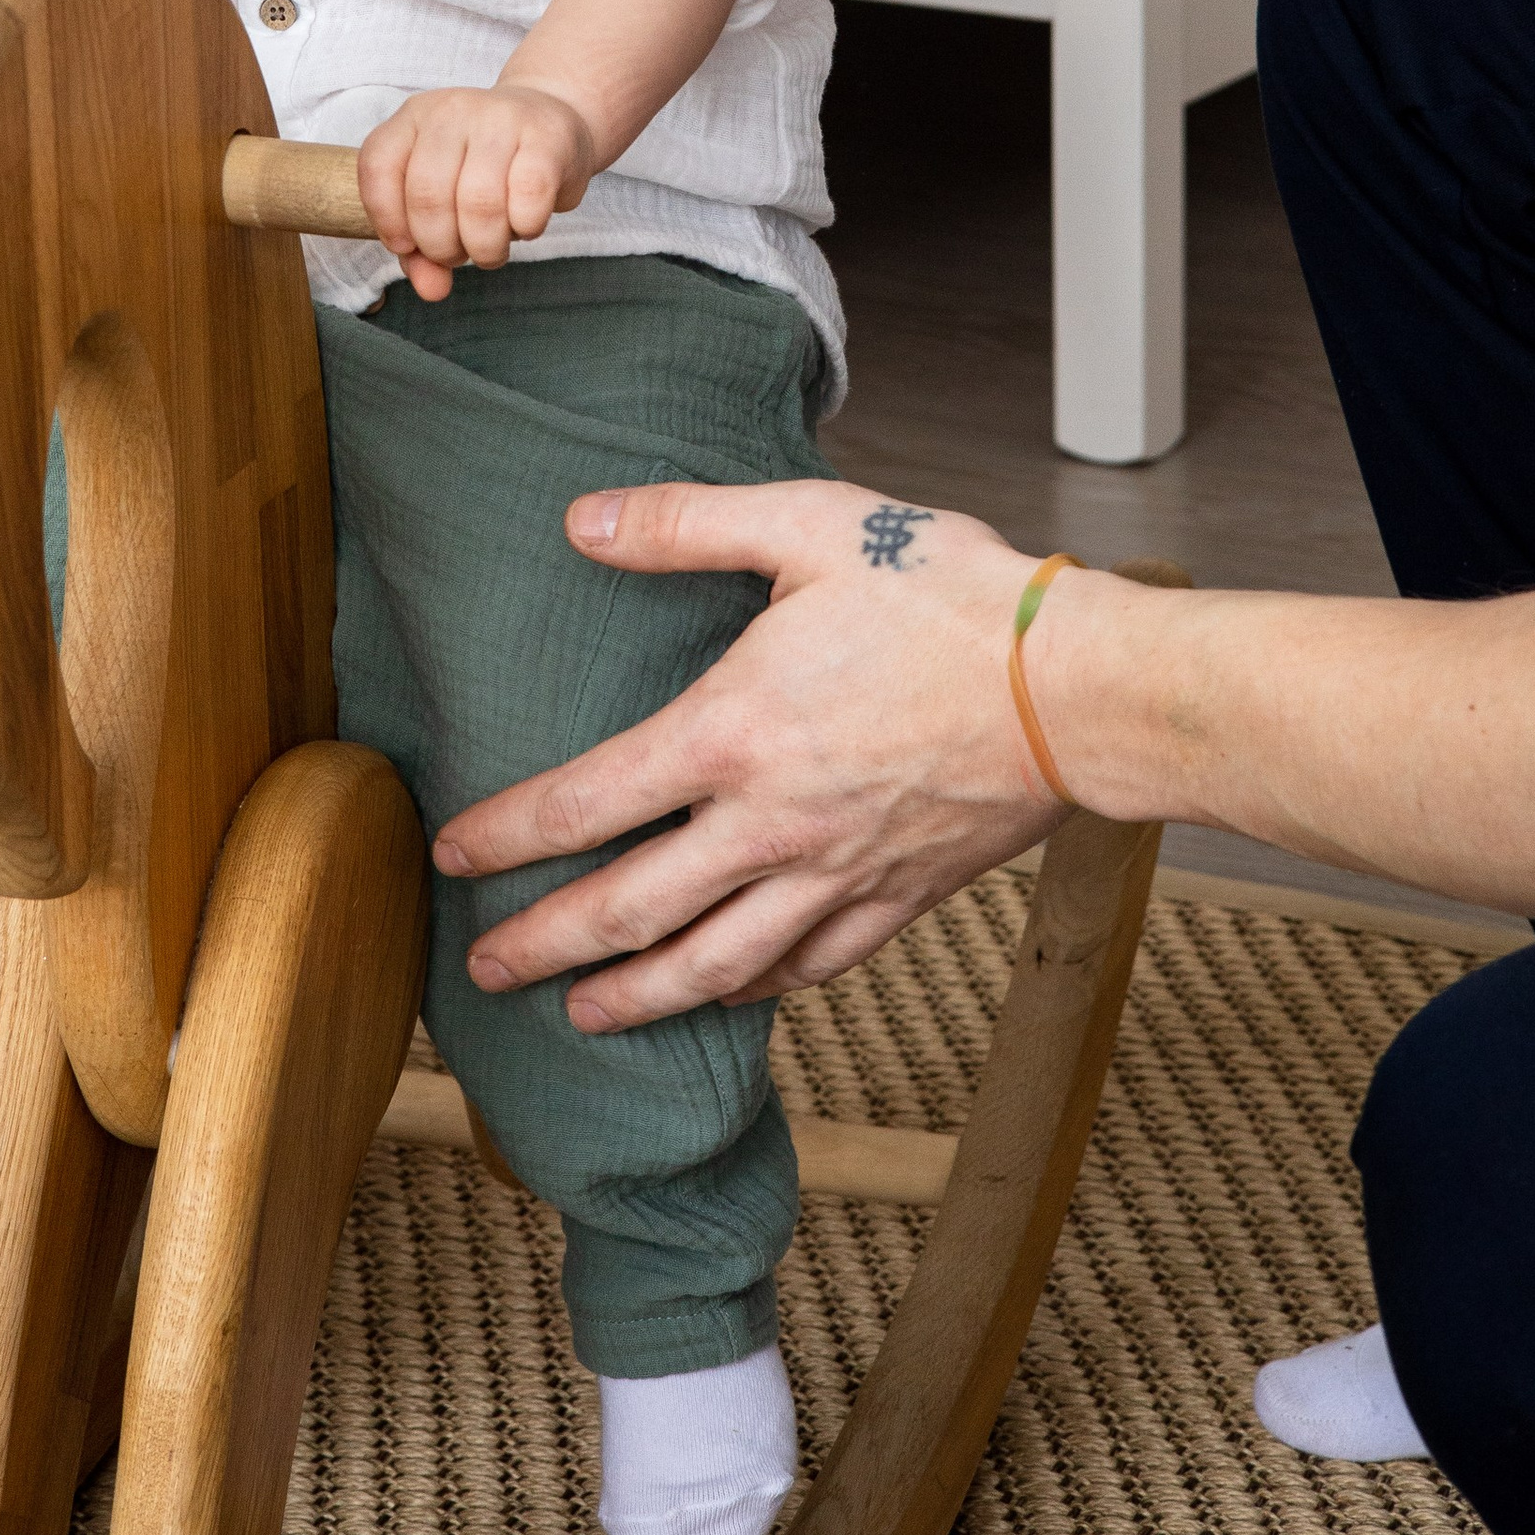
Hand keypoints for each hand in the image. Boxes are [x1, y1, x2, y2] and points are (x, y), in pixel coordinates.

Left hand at [357, 82, 596, 301]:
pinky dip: (525, 227)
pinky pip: (528, 198)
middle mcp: (452, 109)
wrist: (551, 123)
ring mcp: (501, 117)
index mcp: (414, 117)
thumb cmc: (486, 168)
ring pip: (479, 201)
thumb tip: (431, 289)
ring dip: (485, 246)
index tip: (410, 246)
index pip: (378, 167)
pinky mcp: (547, 136)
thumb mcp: (441, 197)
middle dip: (441, 246)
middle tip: (459, 254)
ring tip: (492, 248)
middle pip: (428, 195)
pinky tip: (525, 224)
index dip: (388, 220)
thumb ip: (422, 248)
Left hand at [431, 479, 1072, 1025]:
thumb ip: (689, 523)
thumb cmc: (950, 596)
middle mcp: (769, 825)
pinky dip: (753, 991)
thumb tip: (586, 520)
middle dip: (544, 947)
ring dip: (635, 996)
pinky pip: (807, 966)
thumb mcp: (811, 524)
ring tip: (584, 1015)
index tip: (453, 855)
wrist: (1081, 687)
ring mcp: (834, 875)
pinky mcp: (897, 899)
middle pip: (628, 909)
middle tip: (483, 972)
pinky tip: (728, 993)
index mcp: (731, 732)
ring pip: (712, 965)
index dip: (507, 835)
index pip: (585, 802)